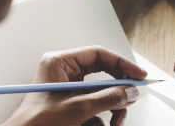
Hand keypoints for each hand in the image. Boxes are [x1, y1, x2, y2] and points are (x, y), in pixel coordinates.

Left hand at [1, 46, 147, 125]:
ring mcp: (68, 91)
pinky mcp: (70, 106)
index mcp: (60, 63)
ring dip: (112, 109)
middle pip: (103, 75)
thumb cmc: (35, 124)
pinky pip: (94, 107)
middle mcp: (64, 74)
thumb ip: (108, 98)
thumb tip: (129, 92)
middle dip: (118, 91)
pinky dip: (102, 118)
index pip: (99, 55)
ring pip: (102, 94)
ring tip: (115, 123)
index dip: (123, 65)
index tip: (139, 76)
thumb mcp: (77, 108)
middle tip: (131, 98)